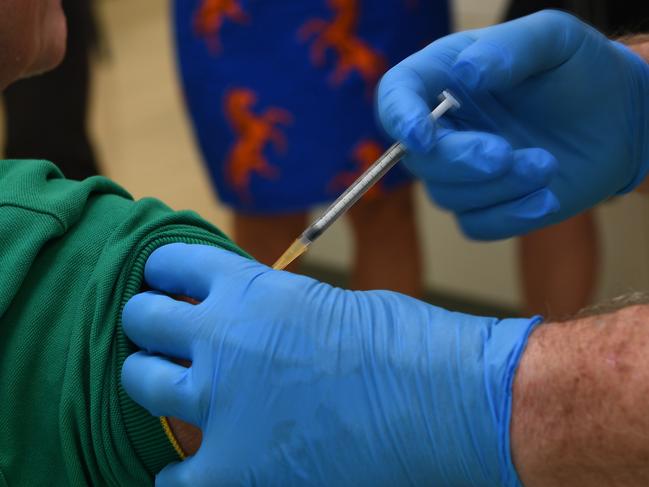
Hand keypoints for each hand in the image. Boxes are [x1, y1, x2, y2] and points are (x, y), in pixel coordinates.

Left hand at [121, 243, 538, 485]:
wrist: (441, 401)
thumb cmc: (401, 345)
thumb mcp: (325, 304)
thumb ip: (271, 311)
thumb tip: (250, 322)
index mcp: (248, 290)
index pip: (172, 264)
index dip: (166, 273)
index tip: (167, 283)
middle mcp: (220, 340)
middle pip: (143, 318)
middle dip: (149, 322)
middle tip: (161, 336)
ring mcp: (219, 406)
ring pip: (141, 382)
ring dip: (151, 380)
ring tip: (170, 388)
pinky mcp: (232, 471)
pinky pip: (171, 480)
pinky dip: (179, 475)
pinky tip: (195, 469)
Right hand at [377, 10, 648, 238]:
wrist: (617, 118)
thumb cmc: (579, 70)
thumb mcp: (553, 40)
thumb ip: (510, 49)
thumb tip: (465, 74)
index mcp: (444, 78)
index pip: (396, 96)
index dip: (398, 118)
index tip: (421, 136)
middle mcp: (445, 128)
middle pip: (418, 159)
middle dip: (459, 161)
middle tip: (504, 153)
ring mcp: (463, 171)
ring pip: (447, 196)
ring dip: (498, 186)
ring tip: (547, 164)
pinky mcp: (486, 205)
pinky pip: (475, 226)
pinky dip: (510, 216)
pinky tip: (546, 196)